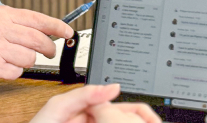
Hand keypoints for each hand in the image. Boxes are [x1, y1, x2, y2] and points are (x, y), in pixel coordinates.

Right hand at [0, 5, 72, 90]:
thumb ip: (17, 23)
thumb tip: (48, 29)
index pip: (37, 19)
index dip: (57, 26)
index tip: (69, 32)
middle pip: (38, 40)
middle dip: (49, 48)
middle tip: (50, 52)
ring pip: (29, 58)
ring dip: (25, 62)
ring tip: (11, 59)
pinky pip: (16, 72)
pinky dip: (12, 72)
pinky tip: (0, 68)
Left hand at [32, 85, 160, 122]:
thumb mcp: (58, 106)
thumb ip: (85, 94)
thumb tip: (114, 86)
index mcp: (84, 109)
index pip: (116, 106)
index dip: (132, 109)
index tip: (147, 115)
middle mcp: (89, 121)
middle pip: (120, 118)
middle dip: (133, 118)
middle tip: (147, 121)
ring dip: (128, 122)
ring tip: (142, 122)